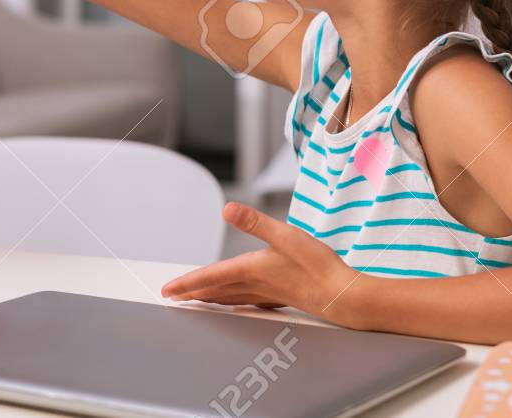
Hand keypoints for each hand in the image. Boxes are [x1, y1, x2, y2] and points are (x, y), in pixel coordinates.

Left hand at [160, 202, 356, 319]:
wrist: (344, 296)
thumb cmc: (318, 266)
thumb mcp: (286, 235)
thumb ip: (255, 222)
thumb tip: (227, 208)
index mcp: (251, 269)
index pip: (210, 276)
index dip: (187, 283)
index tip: (167, 291)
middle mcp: (254, 284)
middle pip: (215, 290)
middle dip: (191, 293)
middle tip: (171, 297)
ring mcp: (267, 293)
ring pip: (229, 297)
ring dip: (209, 297)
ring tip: (194, 299)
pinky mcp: (279, 296)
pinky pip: (245, 300)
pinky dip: (231, 300)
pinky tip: (234, 302)